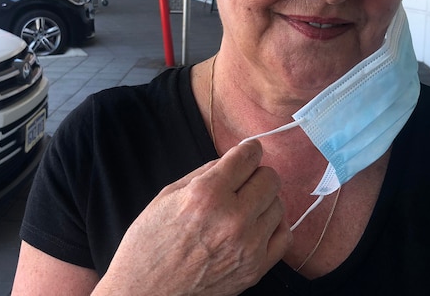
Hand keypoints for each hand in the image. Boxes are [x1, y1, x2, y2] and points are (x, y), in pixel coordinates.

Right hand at [93, 139, 291, 295]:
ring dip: (263, 200)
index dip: (249, 149)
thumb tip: (232, 160)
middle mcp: (232, 219)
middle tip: (243, 181)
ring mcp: (248, 246)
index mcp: (206, 195)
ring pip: (279, 204)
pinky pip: (284, 235)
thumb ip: (204, 173)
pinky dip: (273, 226)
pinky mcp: (255, 269)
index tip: (249, 151)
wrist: (145, 293)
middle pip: (269, 178)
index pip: (247, 157)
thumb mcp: (166, 197)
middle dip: (256, 173)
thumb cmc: (149, 244)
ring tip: (244, 207)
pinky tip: (256, 225)